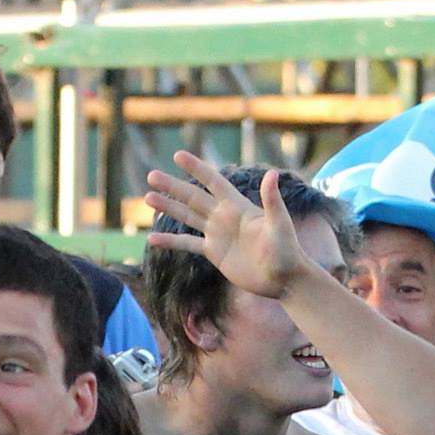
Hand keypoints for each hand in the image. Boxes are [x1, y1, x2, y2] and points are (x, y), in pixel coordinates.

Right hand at [146, 153, 334, 302]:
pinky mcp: (213, 252)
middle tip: (151, 175)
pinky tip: (152, 239)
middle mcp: (224, 216)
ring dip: (168, 207)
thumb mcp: (279, 224)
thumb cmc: (286, 250)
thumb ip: (272, 200)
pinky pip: (188, 244)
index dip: (197, 168)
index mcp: (238, 206)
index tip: (177, 155)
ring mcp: (217, 233)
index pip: (213, 182)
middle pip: (193, 196)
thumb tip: (271, 173)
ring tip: (148, 198)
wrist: (283, 278)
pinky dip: (170, 241)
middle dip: (173, 186)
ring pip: (187, 216)